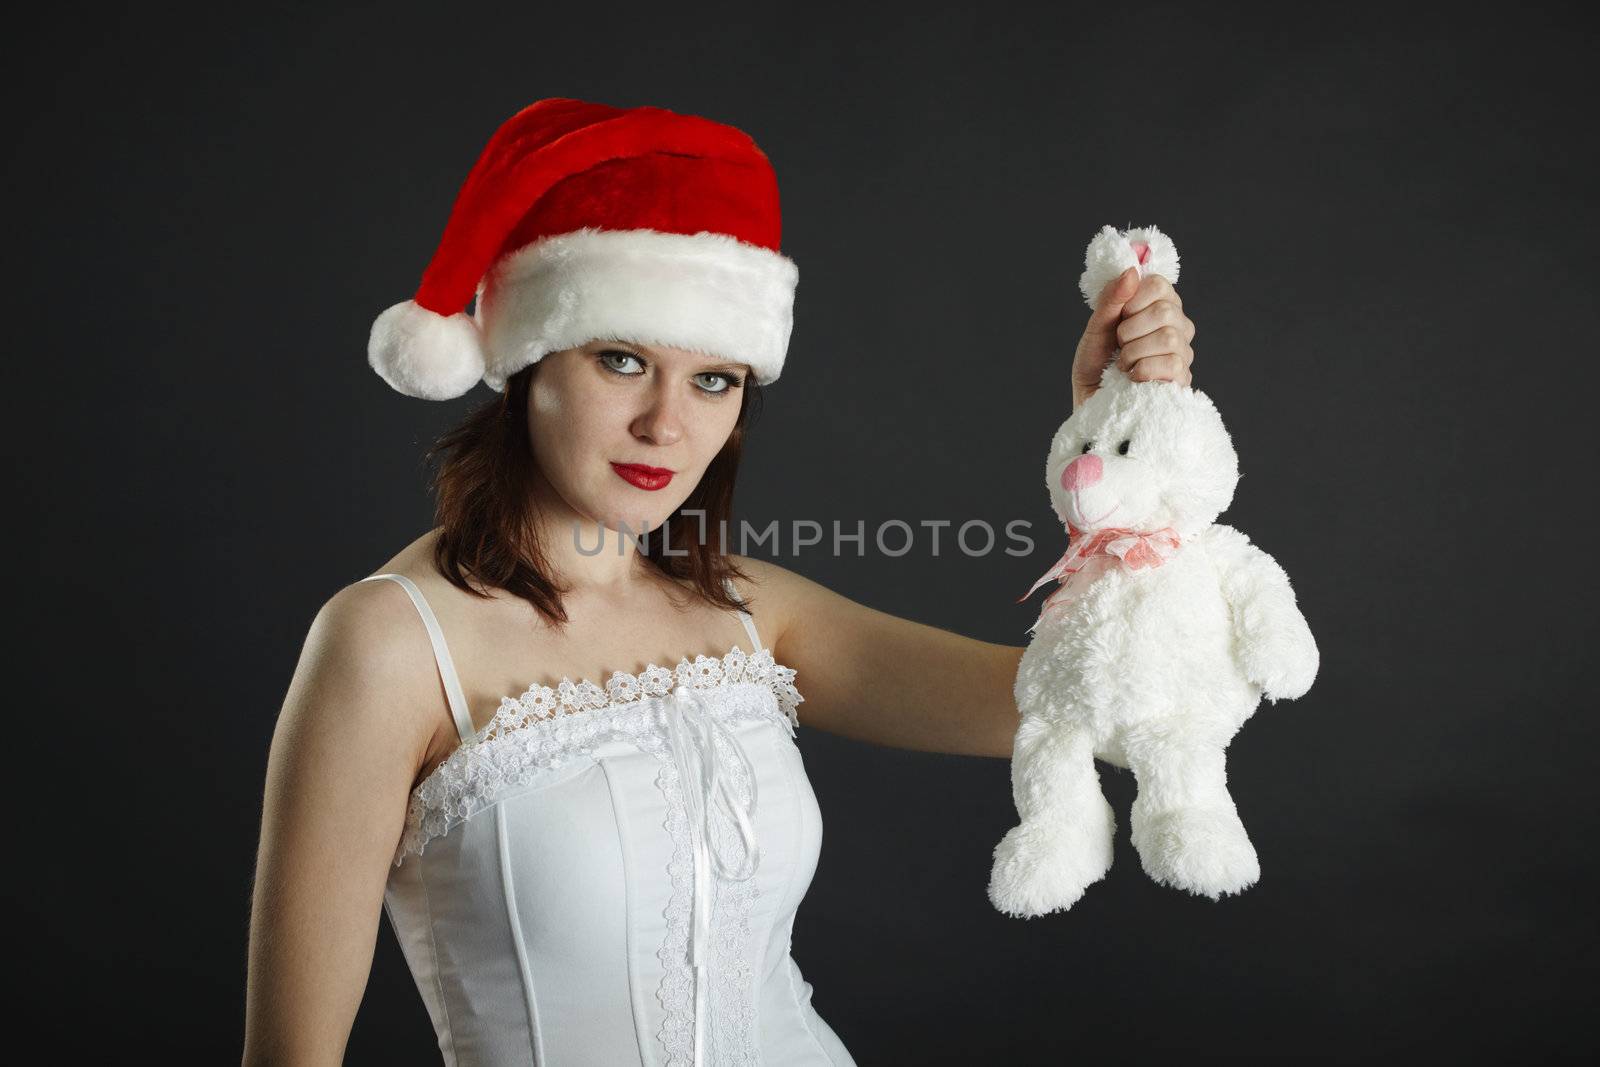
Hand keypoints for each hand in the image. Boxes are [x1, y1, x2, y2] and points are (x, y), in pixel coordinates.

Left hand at [1071, 266, 1196, 408]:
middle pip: (1165, 311)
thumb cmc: (1095, 365)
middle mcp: (1177, 326)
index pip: (1159, 283)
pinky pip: (1172, 365)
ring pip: (1169, 338)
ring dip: (1134, 352)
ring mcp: (1183, 353)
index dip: (1134, 299)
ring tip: (1123, 363)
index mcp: (1157, 306)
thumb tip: (1131, 271)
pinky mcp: (1182, 379)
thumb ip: (1111, 300)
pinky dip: (1143, 370)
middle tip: (1119, 345)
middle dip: (1130, 330)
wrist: (1091, 402)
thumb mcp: (1096, 329)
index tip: (1120, 316)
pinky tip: (1133, 377)